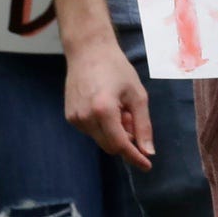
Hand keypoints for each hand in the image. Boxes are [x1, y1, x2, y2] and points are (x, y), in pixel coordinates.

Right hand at [64, 34, 154, 169]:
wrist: (88, 51)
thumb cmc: (117, 68)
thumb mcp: (137, 94)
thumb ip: (143, 124)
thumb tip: (148, 151)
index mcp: (104, 110)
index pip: (120, 145)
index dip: (134, 157)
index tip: (147, 165)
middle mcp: (85, 118)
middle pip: (110, 145)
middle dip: (125, 138)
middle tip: (131, 117)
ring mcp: (74, 118)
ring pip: (100, 139)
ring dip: (113, 131)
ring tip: (118, 106)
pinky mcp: (69, 116)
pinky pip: (91, 130)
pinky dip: (102, 125)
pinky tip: (105, 105)